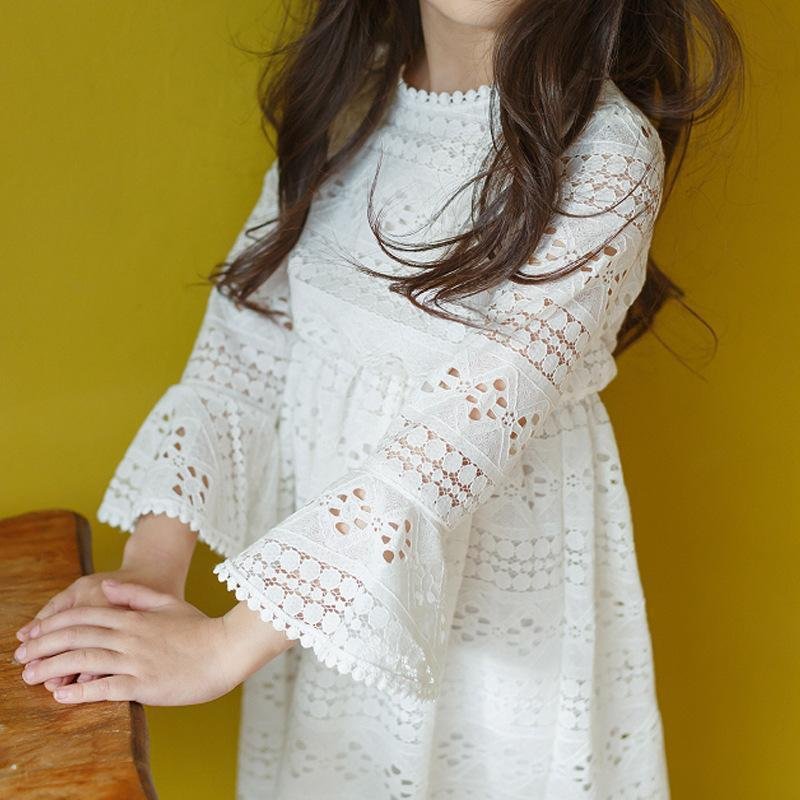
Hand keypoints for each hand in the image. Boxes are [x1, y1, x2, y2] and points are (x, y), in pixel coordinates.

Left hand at [15, 566, 185, 690]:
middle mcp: (130, 637)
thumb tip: (109, 588)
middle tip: (19, 656)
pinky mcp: (144, 685)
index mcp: (135, 617)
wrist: (227, 650)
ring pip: (84, 660)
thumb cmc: (201, 628)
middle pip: (77, 636)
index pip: (85, 615)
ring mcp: (136, 661)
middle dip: (43, 645)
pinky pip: (105, 688)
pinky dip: (80, 690)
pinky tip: (61, 694)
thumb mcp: (169, 603)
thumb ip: (137, 595)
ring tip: (29, 676)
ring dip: (52, 667)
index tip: (33, 633)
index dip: (55, 623)